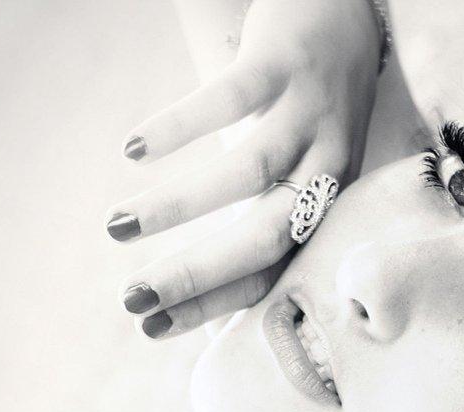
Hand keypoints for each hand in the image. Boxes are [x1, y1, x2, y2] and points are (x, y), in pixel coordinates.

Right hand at [106, 0, 382, 338]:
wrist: (345, 19)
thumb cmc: (304, 118)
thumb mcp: (295, 179)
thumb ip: (255, 230)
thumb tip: (206, 310)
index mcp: (325, 209)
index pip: (271, 274)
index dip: (212, 305)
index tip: (151, 328)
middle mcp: (326, 169)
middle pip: (265, 237)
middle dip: (195, 274)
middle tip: (131, 298)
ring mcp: (309, 114)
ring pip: (248, 172)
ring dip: (179, 206)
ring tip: (118, 227)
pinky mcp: (285, 62)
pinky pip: (232, 97)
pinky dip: (180, 125)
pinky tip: (135, 150)